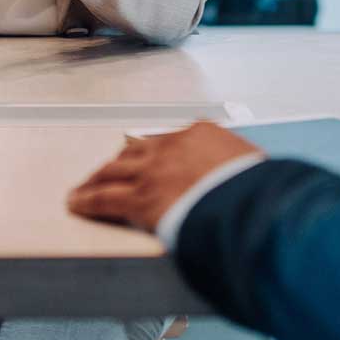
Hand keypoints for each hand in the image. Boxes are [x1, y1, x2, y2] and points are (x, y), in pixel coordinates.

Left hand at [66, 122, 263, 232]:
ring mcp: (152, 171)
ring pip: (113, 170)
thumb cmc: (261, 191)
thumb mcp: (255, 167)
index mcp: (201, 134)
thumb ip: (238, 170)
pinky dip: (87, 200)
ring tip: (85, 186)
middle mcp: (171, 146)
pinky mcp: (140, 198)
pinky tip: (77, 203)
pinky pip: (104, 198)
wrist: (252, 204)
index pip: (169, 139)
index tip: (150, 157)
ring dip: (96, 178)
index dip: (154, 152)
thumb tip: (246, 182)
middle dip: (119, 162)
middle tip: (108, 170)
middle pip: (134, 150)